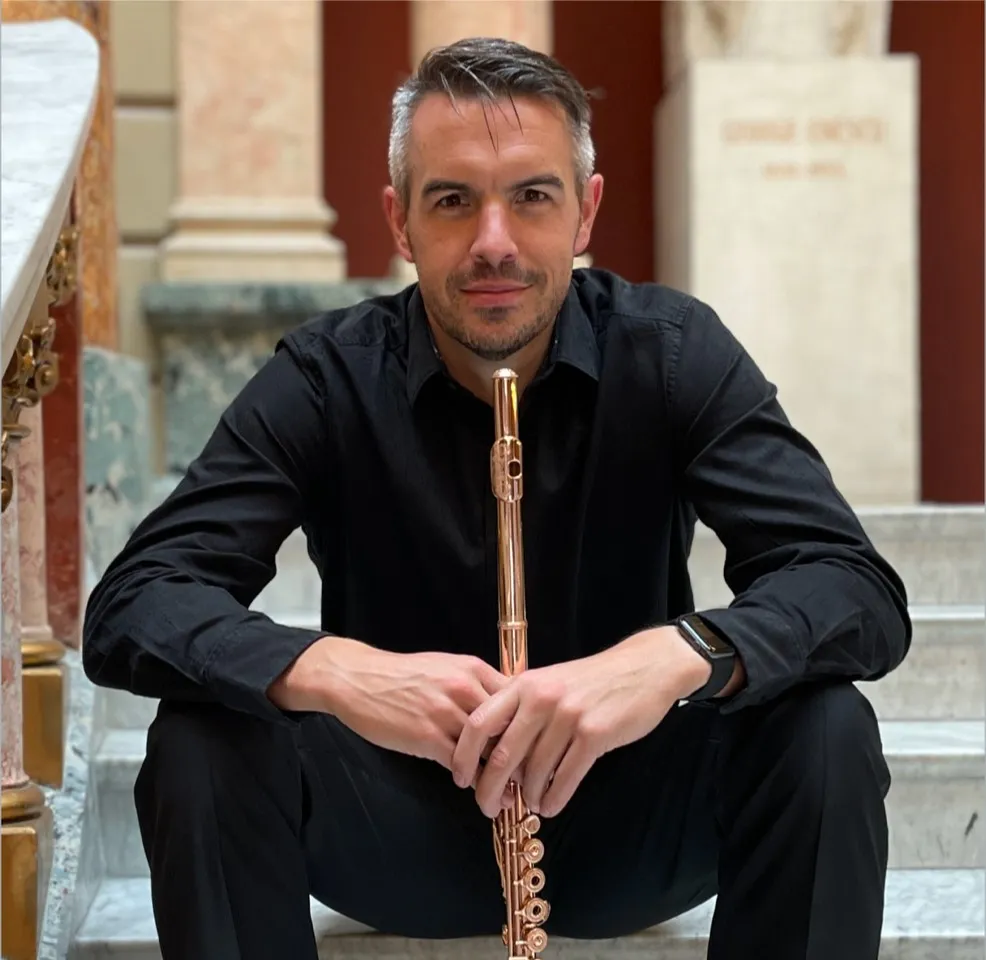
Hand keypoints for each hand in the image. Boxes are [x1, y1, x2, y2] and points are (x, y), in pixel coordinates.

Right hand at [268, 636, 508, 770]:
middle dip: (521, 756)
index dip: (530, 726)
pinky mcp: (425, 735)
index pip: (517, 699)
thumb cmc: (403, 675)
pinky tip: (473, 787)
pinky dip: (471, 780)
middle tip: (529, 777)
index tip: (536, 746)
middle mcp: (464, 688)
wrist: (358, 678)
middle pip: (509, 727)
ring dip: (499, 776)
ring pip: (487, 750)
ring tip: (507, 792)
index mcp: (473, 670)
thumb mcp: (446, 667)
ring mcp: (445, 712)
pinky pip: (460, 765)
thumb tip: (506, 707)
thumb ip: (476, 685)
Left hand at [451, 627, 713, 818]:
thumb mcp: (548, 682)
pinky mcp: (594, 734)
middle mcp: (541, 699)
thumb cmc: (590, 680)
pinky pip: (566, 777)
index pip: (479, 723)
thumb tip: (493, 749)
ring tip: (530, 804)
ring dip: (528, 796)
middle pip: (502, 754)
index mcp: (524, 685)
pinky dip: (555, 798)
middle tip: (487, 807)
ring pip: (535, 771)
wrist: (641, 668)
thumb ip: (521, 708)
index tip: (461, 778)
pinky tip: (551, 806)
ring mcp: (567, 716)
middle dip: (489, 788)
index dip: (464, 755)